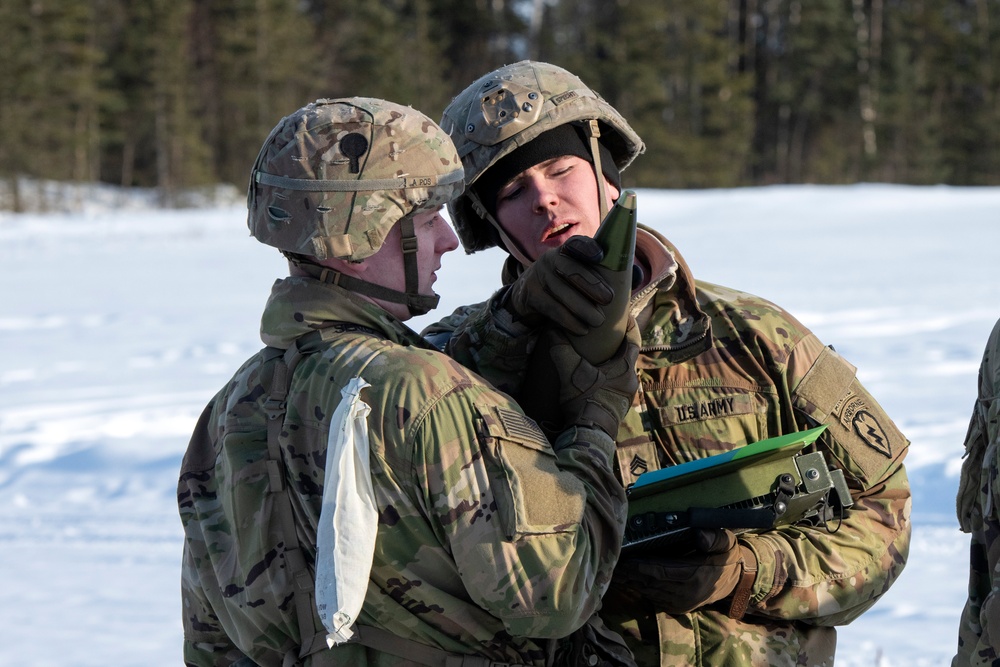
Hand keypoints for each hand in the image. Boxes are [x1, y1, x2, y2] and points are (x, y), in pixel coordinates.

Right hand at [503, 236, 612, 334]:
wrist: (528, 297)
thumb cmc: (565, 284)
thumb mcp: (580, 274)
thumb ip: (607, 274)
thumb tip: (636, 276)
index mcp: (566, 251)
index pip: (575, 244)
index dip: (587, 248)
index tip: (600, 256)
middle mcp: (550, 259)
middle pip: (571, 270)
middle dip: (591, 284)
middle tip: (608, 299)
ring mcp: (537, 277)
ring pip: (562, 292)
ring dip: (582, 308)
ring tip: (598, 321)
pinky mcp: (530, 296)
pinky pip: (552, 308)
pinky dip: (568, 320)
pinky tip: (582, 329)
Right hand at [547, 316, 640, 436]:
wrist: (590, 436)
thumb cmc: (585, 402)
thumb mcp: (571, 372)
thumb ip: (561, 350)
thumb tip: (552, 329)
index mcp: (625, 368)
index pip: (633, 340)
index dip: (630, 326)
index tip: (624, 315)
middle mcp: (631, 382)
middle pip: (627, 357)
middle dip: (616, 346)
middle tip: (602, 335)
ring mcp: (626, 398)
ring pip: (621, 374)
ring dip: (610, 365)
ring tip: (595, 358)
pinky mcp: (617, 409)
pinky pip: (615, 388)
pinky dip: (606, 380)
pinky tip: (592, 381)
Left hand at [605, 529, 757, 616]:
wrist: (737, 581)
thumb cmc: (727, 556)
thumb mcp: (727, 541)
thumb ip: (714, 537)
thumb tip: (699, 534)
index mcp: (696, 574)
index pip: (661, 570)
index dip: (640, 565)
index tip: (624, 558)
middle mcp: (687, 592)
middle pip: (651, 582)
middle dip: (629, 573)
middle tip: (610, 562)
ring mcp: (683, 602)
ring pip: (650, 592)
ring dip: (631, 582)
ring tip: (614, 570)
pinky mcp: (679, 607)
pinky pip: (655, 598)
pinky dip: (640, 589)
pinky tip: (628, 580)